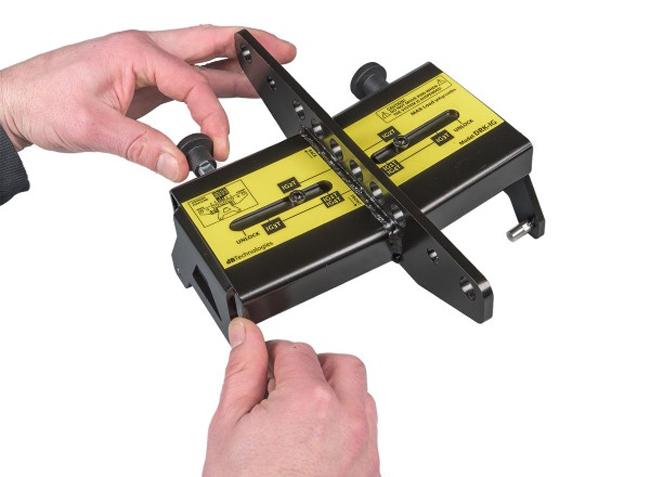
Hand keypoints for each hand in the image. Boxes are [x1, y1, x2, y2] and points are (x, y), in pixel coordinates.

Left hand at [0, 26, 295, 180]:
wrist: (14, 101)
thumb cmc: (43, 99)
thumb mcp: (95, 127)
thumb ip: (144, 148)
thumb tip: (181, 166)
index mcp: (136, 51)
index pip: (194, 82)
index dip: (213, 117)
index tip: (221, 146)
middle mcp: (145, 50)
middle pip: (211, 43)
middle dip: (251, 45)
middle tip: (283, 52)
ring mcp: (146, 64)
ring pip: (202, 60)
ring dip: (237, 67)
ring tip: (268, 74)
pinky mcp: (144, 81)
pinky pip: (188, 79)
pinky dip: (213, 86)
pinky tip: (228, 93)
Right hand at [204, 318, 379, 476]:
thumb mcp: (229, 427)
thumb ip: (241, 371)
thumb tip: (245, 333)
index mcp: (307, 401)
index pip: (295, 350)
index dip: (272, 356)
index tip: (262, 369)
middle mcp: (345, 419)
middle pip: (339, 364)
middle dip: (310, 367)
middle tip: (282, 388)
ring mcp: (363, 446)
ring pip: (359, 393)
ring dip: (333, 392)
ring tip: (298, 416)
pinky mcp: (371, 469)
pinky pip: (368, 427)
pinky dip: (345, 422)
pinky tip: (315, 440)